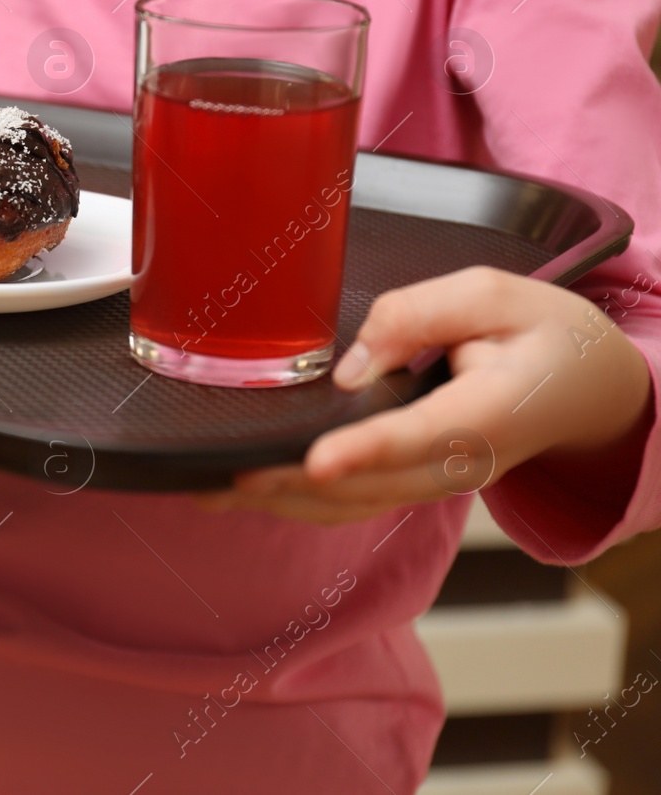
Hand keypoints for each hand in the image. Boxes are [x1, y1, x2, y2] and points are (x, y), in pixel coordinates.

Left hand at [197, 266, 654, 524]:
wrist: (588, 388)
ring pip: (355, 506)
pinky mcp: (417, 481)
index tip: (316, 462)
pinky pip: (355, 501)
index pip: (421, 436)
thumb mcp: (498, 294)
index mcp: (491, 411)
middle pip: (371, 486)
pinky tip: (245, 494)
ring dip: (283, 504)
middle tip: (225, 477)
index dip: (366, 451)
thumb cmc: (544, 335)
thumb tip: (353, 364)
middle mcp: (461, 462)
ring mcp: (438, 480)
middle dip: (294, 486)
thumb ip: (423, 315)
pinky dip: (298, 502)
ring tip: (212, 493)